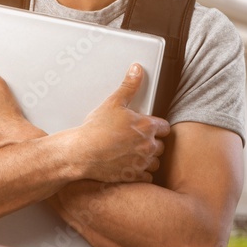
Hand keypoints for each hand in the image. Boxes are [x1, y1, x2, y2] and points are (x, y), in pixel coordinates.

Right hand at [69, 63, 170, 183]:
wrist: (81, 153)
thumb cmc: (95, 129)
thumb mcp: (112, 103)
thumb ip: (129, 86)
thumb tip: (137, 69)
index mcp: (147, 126)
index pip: (165, 128)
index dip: (157, 128)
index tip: (148, 128)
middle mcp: (148, 145)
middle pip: (161, 146)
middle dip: (151, 144)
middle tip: (136, 141)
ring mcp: (142, 162)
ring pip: (155, 162)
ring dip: (147, 159)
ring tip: (133, 155)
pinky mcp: (134, 176)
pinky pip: (146, 177)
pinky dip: (140, 173)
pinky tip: (129, 167)